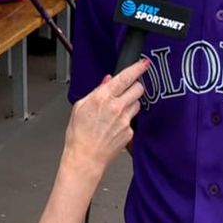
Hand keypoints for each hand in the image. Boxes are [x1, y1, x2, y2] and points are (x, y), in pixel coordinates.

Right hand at [62, 59, 147, 174]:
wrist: (85, 158)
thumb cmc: (79, 134)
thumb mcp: (80, 106)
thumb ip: (96, 91)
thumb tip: (107, 82)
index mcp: (103, 97)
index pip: (126, 77)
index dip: (137, 68)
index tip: (144, 63)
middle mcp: (117, 107)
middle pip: (138, 88)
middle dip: (135, 86)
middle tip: (128, 88)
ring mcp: (125, 120)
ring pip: (137, 104)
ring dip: (131, 103)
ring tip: (117, 111)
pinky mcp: (130, 132)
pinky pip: (132, 120)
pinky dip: (126, 119)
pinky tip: (114, 125)